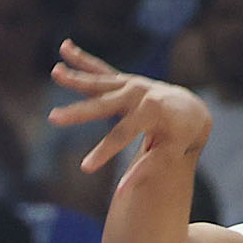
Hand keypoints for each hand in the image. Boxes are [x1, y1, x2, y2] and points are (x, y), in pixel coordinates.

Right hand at [48, 41, 211, 174]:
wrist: (190, 108)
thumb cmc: (179, 136)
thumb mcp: (169, 154)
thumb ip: (145, 171)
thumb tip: (121, 194)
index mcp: (150, 112)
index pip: (121, 135)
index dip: (103, 153)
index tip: (84, 169)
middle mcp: (137, 93)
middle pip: (102, 105)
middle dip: (77, 113)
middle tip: (53, 118)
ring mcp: (129, 83)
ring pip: (97, 82)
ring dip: (74, 78)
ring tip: (55, 73)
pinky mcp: (123, 79)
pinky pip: (99, 69)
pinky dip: (82, 59)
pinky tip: (65, 47)